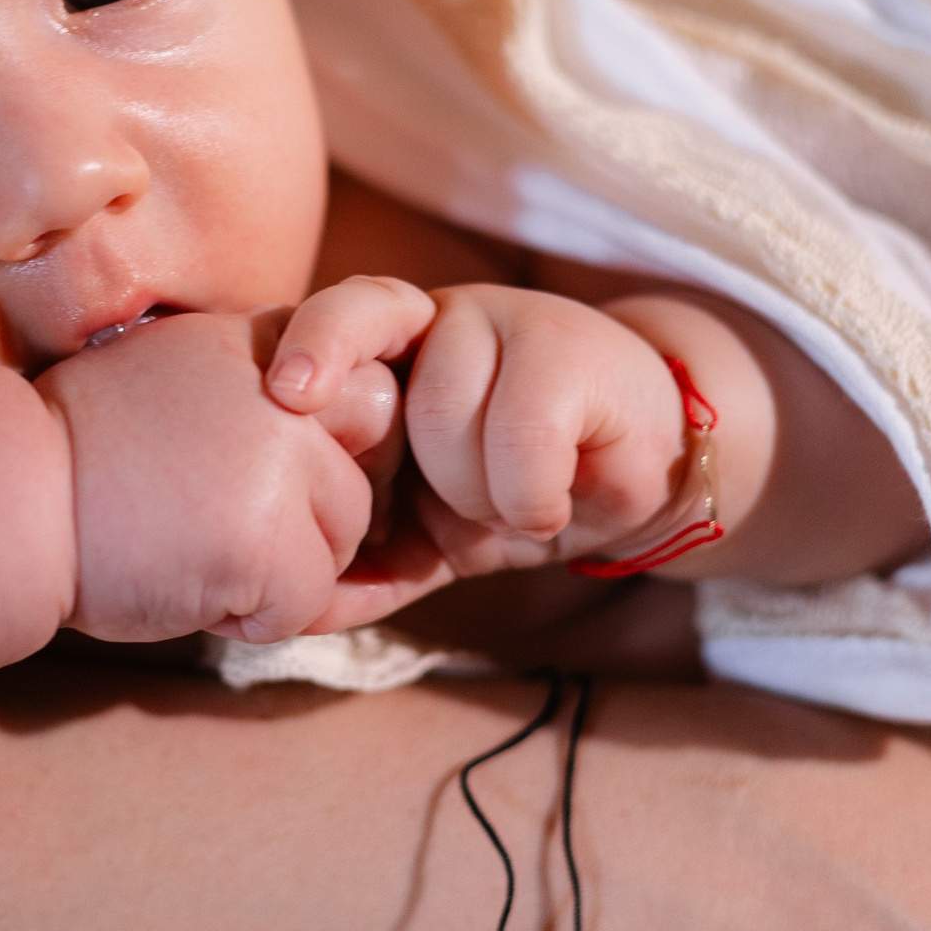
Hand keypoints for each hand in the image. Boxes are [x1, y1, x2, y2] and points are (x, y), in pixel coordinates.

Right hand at [35, 310, 414, 644]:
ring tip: (195, 552)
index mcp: (261, 338)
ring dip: (287, 568)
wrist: (4, 501)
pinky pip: (308, 601)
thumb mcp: (179, 380)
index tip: (286, 480)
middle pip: (380, 458)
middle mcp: (284, 384)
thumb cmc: (77, 458)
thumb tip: (348, 446)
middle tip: (243, 526)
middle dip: (332, 507)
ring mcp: (281, 457)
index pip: (371, 390)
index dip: (345, 448)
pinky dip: (257, 617)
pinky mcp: (268, 535)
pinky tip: (191, 586)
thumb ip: (261, 393)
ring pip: (347, 537)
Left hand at [268, 276, 686, 579]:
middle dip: (416, 478)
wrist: (641, 468)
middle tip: (454, 508)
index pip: (339, 316)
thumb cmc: (519, 491)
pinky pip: (522, 443)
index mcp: (392, 349)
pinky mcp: (574, 355)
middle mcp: (442, 319)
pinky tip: (551, 504)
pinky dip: (530, 499)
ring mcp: (509, 324)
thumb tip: (293, 614)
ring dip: (478, 496)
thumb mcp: (432, 536)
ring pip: (447, 422)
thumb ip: (368, 567)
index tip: (289, 395)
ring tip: (512, 503)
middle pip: (385, 389)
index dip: (312, 345)